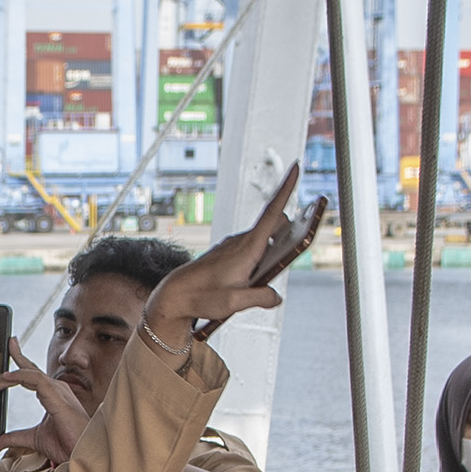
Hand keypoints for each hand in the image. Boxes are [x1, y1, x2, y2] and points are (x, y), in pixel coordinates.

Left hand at [0, 347, 84, 468]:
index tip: (1, 357)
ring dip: (4, 378)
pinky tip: (5, 378)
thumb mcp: (33, 439)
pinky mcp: (57, 396)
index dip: (16, 362)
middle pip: (25, 371)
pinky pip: (36, 379)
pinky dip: (19, 376)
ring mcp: (57, 390)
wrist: (81, 454)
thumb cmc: (67, 445)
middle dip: (2, 372)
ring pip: (27, 374)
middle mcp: (55, 388)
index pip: (30, 374)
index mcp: (51, 394)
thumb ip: (14, 438)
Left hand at [145, 172, 300, 339]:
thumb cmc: (201, 297)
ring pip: (264, 237)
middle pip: (276, 224)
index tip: (296, 167)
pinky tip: (250, 278)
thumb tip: (276, 296)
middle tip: (285, 257)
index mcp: (247, 249)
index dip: (286, 189)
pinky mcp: (227, 252)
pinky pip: (252, 246)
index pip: (273, 213)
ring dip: (274, 248)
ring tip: (261, 276)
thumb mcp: (233, 304)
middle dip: (289, 232)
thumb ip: (260, 298)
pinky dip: (260, 254)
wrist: (174, 295)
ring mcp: (233, 245)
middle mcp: (241, 241)